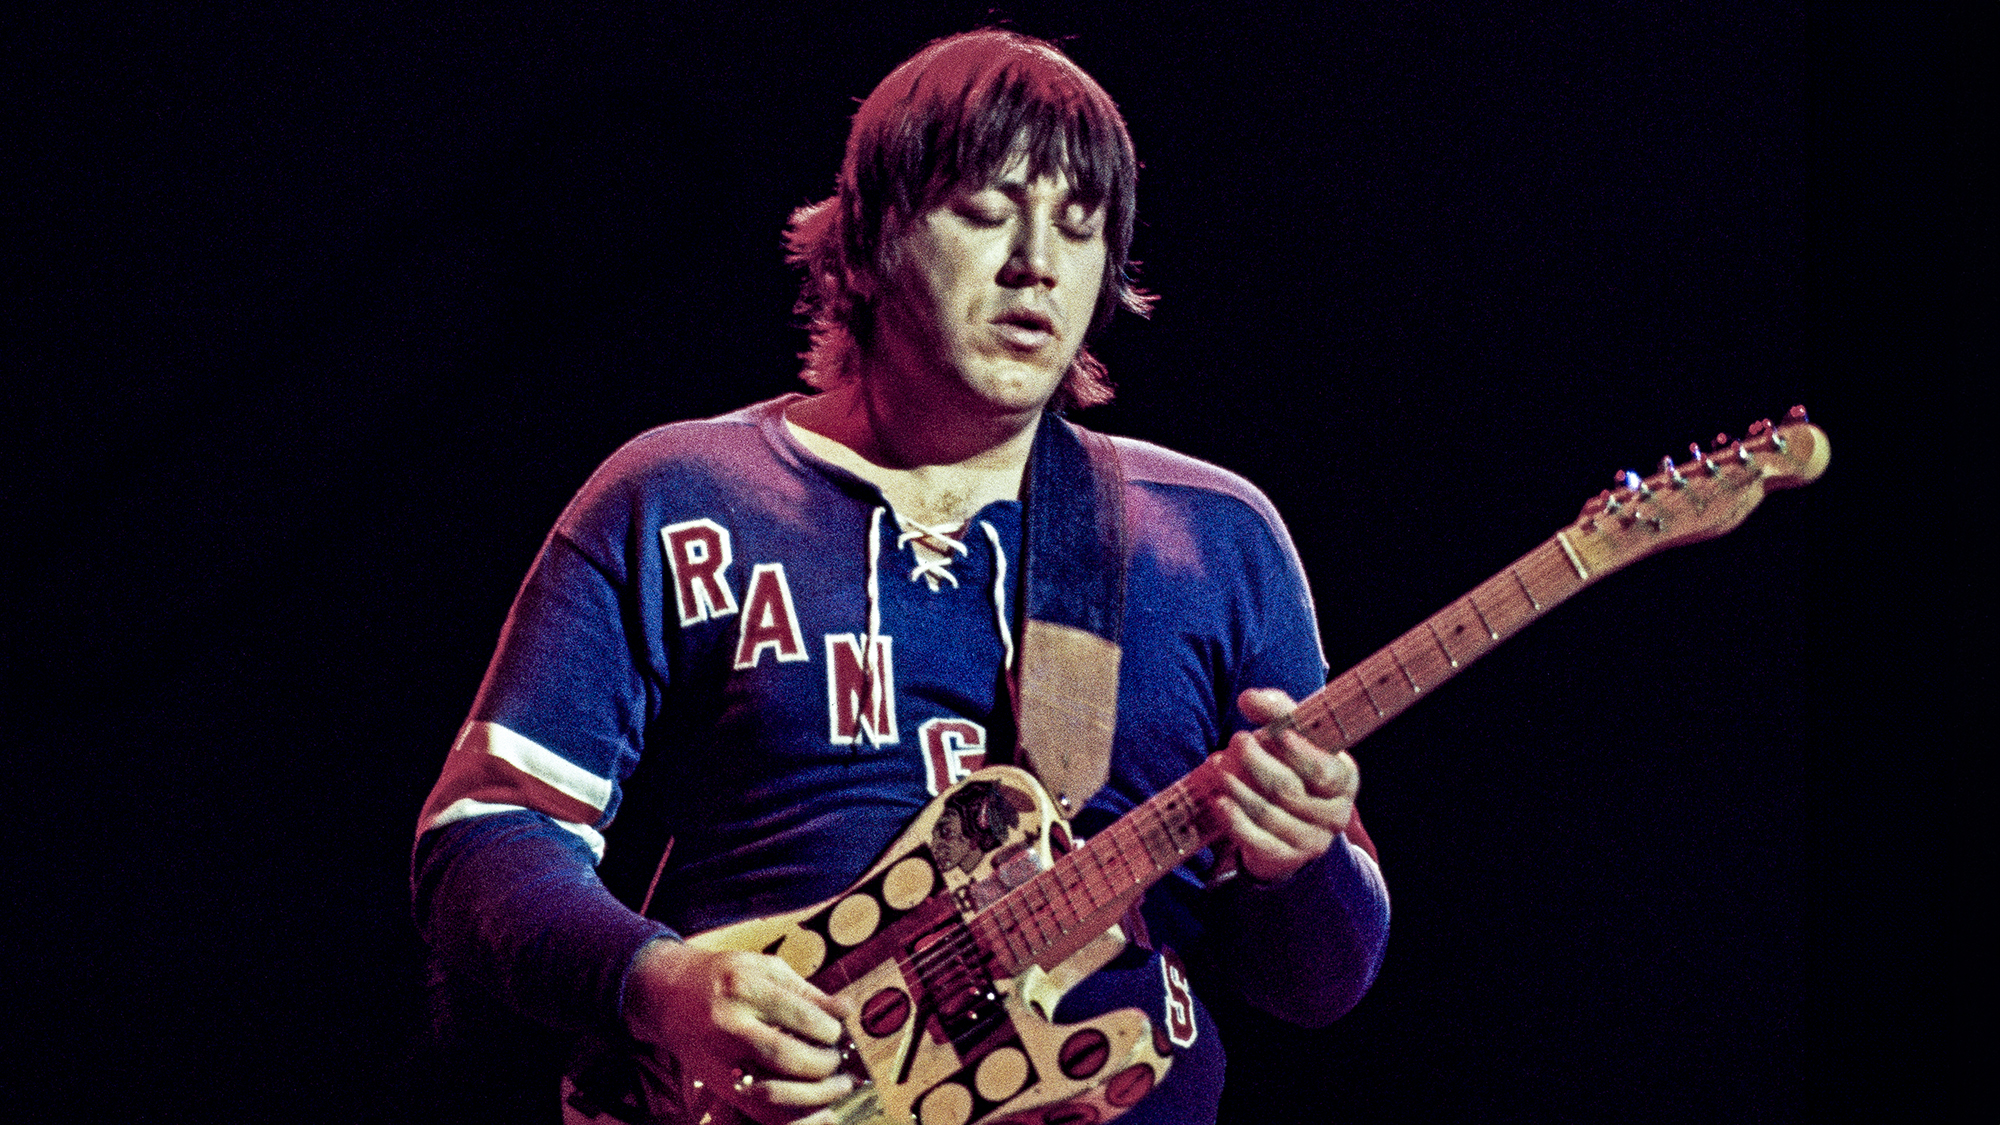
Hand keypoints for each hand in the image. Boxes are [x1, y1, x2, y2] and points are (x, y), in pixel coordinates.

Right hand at [624, 939, 858, 1124]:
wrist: (667, 995)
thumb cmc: (725, 976)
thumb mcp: (764, 968)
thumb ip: (806, 991)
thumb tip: (845, 1011)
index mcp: (745, 987)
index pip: (801, 1017)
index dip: (830, 1030)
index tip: (838, 1032)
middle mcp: (729, 1025)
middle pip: (787, 1057)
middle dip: (823, 1063)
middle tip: (837, 1060)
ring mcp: (719, 1059)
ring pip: (772, 1092)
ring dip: (813, 1095)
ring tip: (834, 1086)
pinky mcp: (716, 1083)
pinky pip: (757, 1111)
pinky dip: (791, 1116)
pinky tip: (815, 1108)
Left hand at [1210, 688, 1359, 883]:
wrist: (1289, 827)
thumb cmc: (1291, 769)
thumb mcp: (1292, 738)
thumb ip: (1277, 712)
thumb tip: (1249, 698)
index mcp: (1344, 779)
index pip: (1322, 768)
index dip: (1298, 751)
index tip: (1273, 732)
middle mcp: (1335, 813)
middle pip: (1289, 789)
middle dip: (1257, 763)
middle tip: (1235, 741)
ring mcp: (1313, 840)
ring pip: (1269, 814)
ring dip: (1238, 788)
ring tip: (1217, 766)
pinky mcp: (1288, 859)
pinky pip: (1259, 841)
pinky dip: (1235, 820)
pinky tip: (1219, 800)